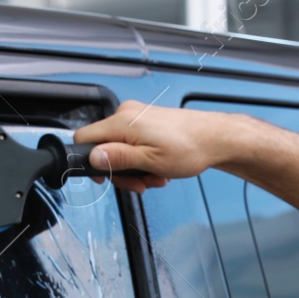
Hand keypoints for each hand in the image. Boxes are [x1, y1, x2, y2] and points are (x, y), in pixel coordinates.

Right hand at [72, 101, 241, 192]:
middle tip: (139, 183)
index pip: (84, 138)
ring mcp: (137, 117)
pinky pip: (133, 145)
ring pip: (120, 150)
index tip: (104, 177)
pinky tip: (158, 169)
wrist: (214, 138)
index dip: (89, 162)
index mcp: (123, 122)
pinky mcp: (146, 122)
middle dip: (121, 171)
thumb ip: (118, 158)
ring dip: (135, 170)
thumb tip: (94, 158)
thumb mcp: (150, 160)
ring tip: (156, 176)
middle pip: (103, 148)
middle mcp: (126, 114)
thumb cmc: (189, 147)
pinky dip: (143, 161)